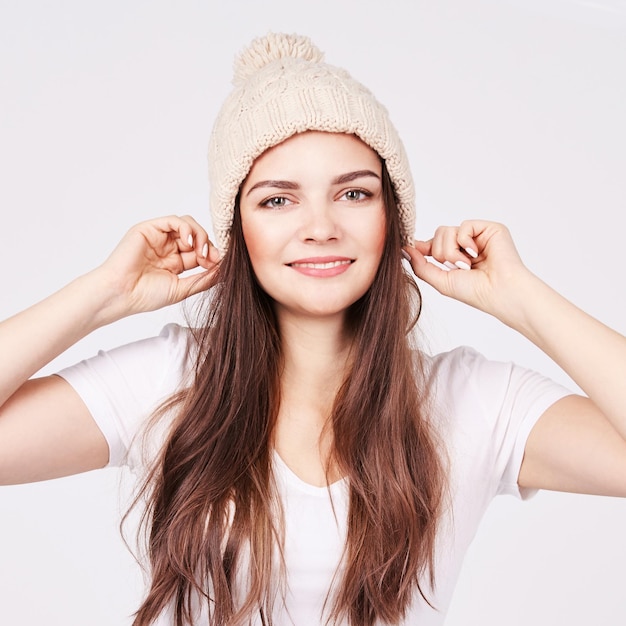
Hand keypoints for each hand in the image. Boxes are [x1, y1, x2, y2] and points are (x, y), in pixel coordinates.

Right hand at [96, 215, 220, 316]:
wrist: (121, 294)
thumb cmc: (146, 295)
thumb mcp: (183, 289)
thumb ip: (204, 279)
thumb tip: (225, 270)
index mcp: (176, 262)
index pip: (201, 251)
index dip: (213, 255)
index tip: (220, 264)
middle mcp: (168, 248)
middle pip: (197, 237)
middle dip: (208, 246)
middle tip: (211, 259)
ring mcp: (159, 237)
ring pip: (188, 225)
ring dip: (200, 236)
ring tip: (200, 252)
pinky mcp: (149, 228)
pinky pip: (174, 220)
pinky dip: (186, 228)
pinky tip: (189, 243)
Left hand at [403, 220, 532, 323]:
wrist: (500, 292)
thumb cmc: (475, 291)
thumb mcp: (440, 280)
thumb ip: (420, 265)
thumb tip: (404, 249)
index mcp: (455, 257)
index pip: (432, 244)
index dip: (421, 246)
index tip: (409, 247)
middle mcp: (465, 245)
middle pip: (437, 235)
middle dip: (440, 254)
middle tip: (457, 267)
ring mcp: (477, 236)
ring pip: (446, 230)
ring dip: (451, 251)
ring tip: (466, 264)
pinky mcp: (489, 229)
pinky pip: (464, 225)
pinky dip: (465, 242)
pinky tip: (476, 254)